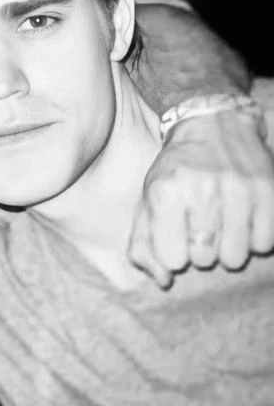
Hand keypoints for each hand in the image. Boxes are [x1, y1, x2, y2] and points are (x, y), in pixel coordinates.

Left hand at [128, 109, 273, 286]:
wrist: (211, 124)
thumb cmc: (174, 170)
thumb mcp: (147, 200)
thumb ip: (143, 244)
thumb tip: (164, 281)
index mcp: (165, 192)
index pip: (172, 258)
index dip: (174, 253)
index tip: (176, 237)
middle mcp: (201, 190)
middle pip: (205, 259)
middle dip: (200, 250)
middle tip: (200, 227)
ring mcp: (238, 190)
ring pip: (236, 257)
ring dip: (228, 248)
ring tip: (221, 224)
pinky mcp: (268, 190)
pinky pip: (264, 243)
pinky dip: (254, 238)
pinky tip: (242, 219)